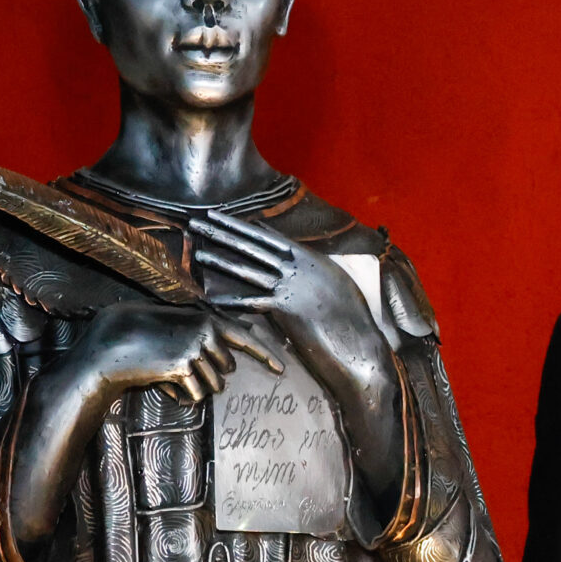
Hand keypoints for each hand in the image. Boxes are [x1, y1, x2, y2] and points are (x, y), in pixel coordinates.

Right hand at [7, 304, 284, 546]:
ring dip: (190, 389)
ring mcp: (197, 349)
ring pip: (212, 387)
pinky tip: (160, 384)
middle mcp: (207, 331)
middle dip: (204, 376)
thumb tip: (222, 360)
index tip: (281, 368)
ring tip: (164, 373)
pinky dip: (179, 398)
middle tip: (173, 367)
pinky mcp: (185, 367)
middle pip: (225, 371)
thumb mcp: (171, 329)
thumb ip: (198, 337)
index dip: (265, 354)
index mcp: (206, 319)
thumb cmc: (136, 336)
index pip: (245, 337)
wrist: (108, 347)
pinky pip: (196, 397)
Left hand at [188, 211, 393, 396]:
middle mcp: (299, 267)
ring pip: (248, 269)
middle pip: (253, 246)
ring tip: (198, 251)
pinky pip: (252, 302)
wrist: (362, 343)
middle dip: (224, 233)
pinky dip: (231, 301)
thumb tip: (302, 262)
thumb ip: (315, 270)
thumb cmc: (354, 318)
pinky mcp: (285, 309)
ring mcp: (291, 287)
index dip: (244, 227)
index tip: (224, 218)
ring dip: (220, 260)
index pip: (270, 238)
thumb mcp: (338, 283)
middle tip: (200, 222)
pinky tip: (212, 298)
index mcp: (312, 258)